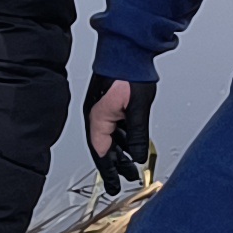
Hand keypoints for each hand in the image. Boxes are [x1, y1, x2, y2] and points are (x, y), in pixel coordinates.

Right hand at [87, 76, 156, 194]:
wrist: (127, 46)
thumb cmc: (129, 71)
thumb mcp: (137, 108)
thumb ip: (137, 135)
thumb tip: (137, 157)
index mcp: (97, 118)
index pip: (101, 153)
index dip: (108, 171)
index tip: (114, 185)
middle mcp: (95, 114)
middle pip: (104, 147)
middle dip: (115, 165)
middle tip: (125, 179)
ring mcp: (102, 108)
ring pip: (110, 137)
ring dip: (121, 152)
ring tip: (131, 166)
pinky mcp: (110, 102)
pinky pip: (114, 126)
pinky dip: (123, 137)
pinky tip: (132, 145)